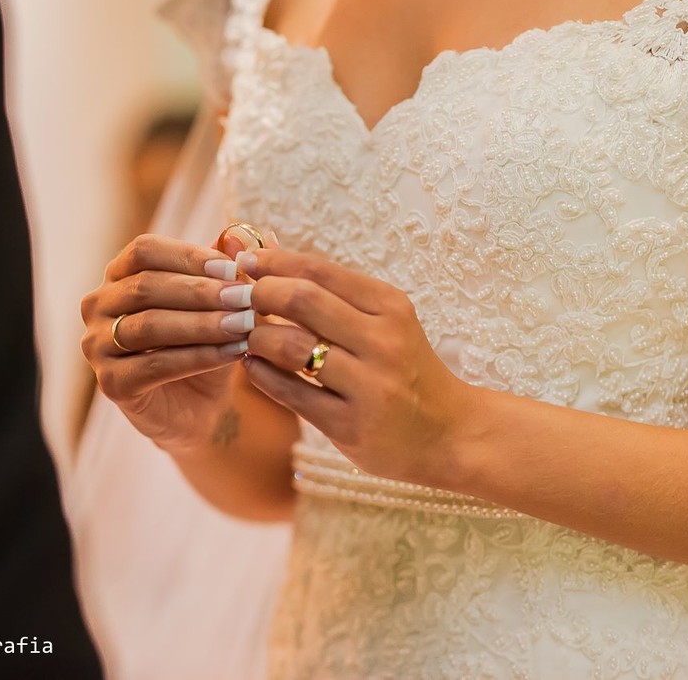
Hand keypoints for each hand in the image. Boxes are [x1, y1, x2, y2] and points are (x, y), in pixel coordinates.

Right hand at [80, 234, 256, 453]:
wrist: (201, 408)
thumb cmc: (206, 344)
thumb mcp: (219, 303)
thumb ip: (224, 269)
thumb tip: (238, 233)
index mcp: (118, 275)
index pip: (144, 250)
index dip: (188, 255)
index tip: (233, 268)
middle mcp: (97, 305)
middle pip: (146, 286)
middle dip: (201, 292)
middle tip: (246, 297)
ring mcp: (97, 346)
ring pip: (149, 326)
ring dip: (202, 324)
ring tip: (244, 324)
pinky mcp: (110, 384)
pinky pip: (155, 365)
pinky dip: (199, 357)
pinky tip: (234, 353)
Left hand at [239, 248, 471, 486]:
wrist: (451, 433)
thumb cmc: (405, 370)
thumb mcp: (386, 323)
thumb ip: (334, 295)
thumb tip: (270, 255)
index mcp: (391, 308)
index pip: (321, 271)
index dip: (275, 262)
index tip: (245, 261)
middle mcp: (383, 342)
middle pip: (304, 301)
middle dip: (259, 293)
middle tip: (236, 298)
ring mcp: (368, 386)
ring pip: (292, 348)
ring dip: (257, 337)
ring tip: (245, 334)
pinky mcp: (351, 427)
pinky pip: (292, 395)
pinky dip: (262, 376)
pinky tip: (251, 366)